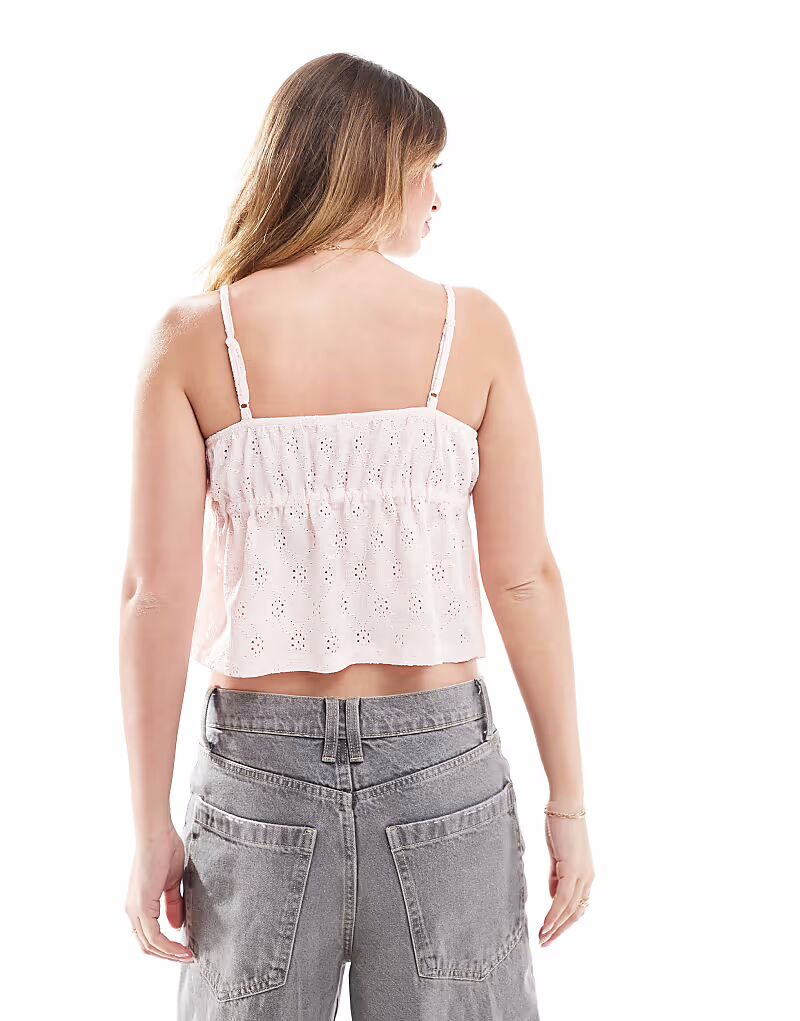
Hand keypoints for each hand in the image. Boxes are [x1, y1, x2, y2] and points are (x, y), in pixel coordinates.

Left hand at [125, 825, 194, 962]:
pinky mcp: (142, 906)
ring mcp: (135, 909)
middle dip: (168, 956)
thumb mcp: (171, 883)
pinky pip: (154, 936)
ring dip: (170, 954)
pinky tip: (182, 947)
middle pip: (147, 946)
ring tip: (188, 956)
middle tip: (188, 958)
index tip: (185, 950)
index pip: (149, 937)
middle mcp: (132, 911)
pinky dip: (168, 946)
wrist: (157, 834)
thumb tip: (176, 926)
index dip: (166, 947)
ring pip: (149, 945)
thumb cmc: (165, 850)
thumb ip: (172, 905)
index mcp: (138, 905)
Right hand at [538, 805, 594, 946]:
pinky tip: (545, 924)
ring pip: (569, 909)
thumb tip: (553, 897)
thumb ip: (556, 876)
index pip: (577, 907)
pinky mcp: (572, 869)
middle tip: (545, 943)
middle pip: (576, 913)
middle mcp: (588, 878)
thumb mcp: (557, 857)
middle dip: (560, 931)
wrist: (565, 805)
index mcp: (585, 876)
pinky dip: (554, 914)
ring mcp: (582, 875)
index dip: (564, 923)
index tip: (550, 933)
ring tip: (542, 938)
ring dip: (555, 926)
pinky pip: (562, 899)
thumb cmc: (559, 826)